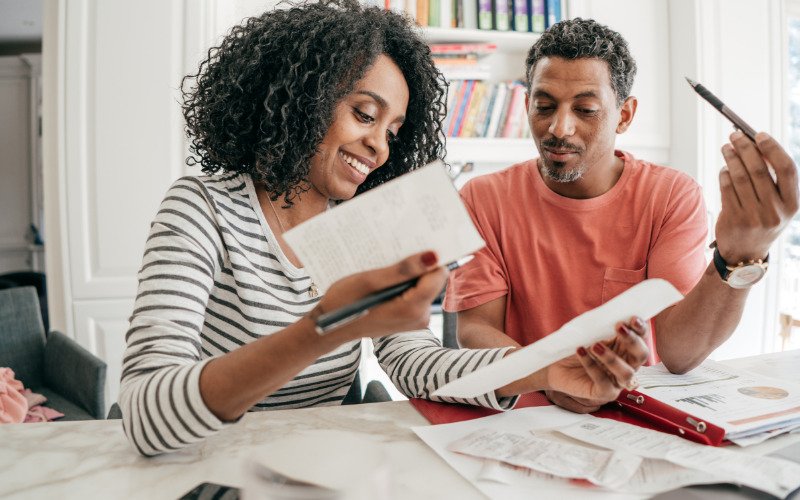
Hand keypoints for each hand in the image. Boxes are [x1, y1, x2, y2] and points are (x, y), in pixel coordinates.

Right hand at [312, 250, 446, 341]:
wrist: (330, 327)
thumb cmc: (344, 302)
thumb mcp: (370, 281)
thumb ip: (403, 270)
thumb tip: (433, 256)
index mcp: (413, 309)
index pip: (438, 274)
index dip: (429, 258)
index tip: (415, 245)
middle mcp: (420, 317)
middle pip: (432, 280)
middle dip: (417, 266)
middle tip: (395, 256)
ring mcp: (416, 319)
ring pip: (423, 286)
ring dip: (408, 274)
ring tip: (387, 268)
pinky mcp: (410, 318)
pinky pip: (415, 294)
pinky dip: (404, 284)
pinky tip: (386, 279)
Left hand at [544, 317, 649, 412]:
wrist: (555, 367)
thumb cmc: (575, 348)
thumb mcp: (588, 334)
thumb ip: (602, 328)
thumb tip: (610, 315)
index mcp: (625, 348)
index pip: (641, 338)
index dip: (640, 329)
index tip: (633, 318)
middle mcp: (626, 365)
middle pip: (641, 355)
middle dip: (633, 341)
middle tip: (619, 327)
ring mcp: (616, 381)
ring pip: (626, 373)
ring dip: (612, 358)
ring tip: (595, 345)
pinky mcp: (603, 393)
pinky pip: (603, 382)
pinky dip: (591, 366)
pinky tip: (581, 351)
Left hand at [715, 131, 798, 263]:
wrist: (746, 254)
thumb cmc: (763, 220)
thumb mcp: (777, 205)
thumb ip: (773, 179)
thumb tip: (756, 145)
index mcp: (792, 204)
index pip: (787, 169)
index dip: (773, 148)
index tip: (760, 134)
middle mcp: (775, 211)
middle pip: (759, 169)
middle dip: (746, 148)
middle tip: (735, 135)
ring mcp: (754, 217)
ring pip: (739, 177)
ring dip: (731, 158)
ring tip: (726, 147)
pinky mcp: (734, 220)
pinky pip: (726, 189)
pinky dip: (724, 174)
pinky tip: (724, 168)